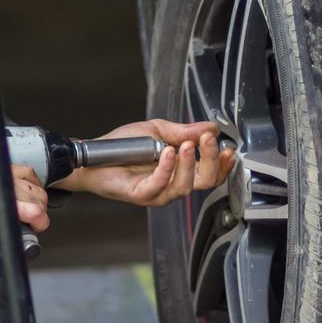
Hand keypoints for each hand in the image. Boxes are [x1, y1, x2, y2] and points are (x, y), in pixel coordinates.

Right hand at [0, 165, 48, 244]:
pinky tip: (33, 228)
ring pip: (39, 201)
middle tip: (30, 218)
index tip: (31, 200)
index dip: (33, 189)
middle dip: (38, 204)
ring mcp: (8, 192)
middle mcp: (3, 178)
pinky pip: (36, 213)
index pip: (28, 174)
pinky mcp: (9, 208)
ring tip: (29, 225)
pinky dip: (39, 222)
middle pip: (37, 188)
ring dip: (39, 215)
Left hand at [55, 119, 234, 206]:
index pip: (210, 172)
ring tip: (189, 144)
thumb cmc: (122, 146)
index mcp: (181, 169)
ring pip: (185, 186)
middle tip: (209, 140)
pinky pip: (159, 185)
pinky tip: (168, 153)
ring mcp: (159, 192)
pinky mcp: (142, 194)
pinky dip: (167, 169)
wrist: (94, 156)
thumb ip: (184, 131)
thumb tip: (210, 127)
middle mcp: (173, 184)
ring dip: (190, 164)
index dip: (222, 162)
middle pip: (205, 181)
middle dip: (211, 160)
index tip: (227, 145)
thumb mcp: (157, 130)